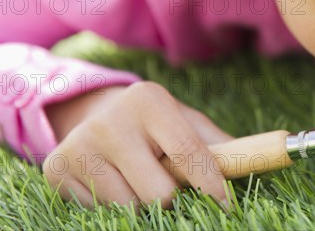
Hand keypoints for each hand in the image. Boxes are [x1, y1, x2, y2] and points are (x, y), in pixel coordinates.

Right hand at [43, 81, 233, 209]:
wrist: (93, 113)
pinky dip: (114, 205)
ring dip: (142, 203)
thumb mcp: (184, 121)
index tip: (227, 206)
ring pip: (130, 209)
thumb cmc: (153, 123)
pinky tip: (113, 181)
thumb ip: (219, 144)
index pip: (188, 153)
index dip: (211, 185)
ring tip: (138, 178)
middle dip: (172, 198)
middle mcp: (111, 121)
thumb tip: (258, 164)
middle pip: (160, 194)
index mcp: (149, 101)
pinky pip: (100, 212)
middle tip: (169, 183)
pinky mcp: (56, 170)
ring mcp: (79, 146)